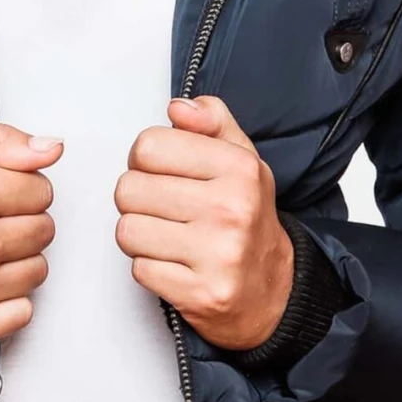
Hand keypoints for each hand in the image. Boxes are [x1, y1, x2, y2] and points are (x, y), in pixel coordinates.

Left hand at [112, 94, 294, 349]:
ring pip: (127, 230)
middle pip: (129, 189)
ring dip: (140, 235)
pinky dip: (150, 267)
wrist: (273, 290)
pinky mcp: (200, 294)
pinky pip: (139, 269)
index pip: (148, 146)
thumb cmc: (247, 219)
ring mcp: (217, 255)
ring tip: (168, 236)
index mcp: (239, 169)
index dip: (145, 160)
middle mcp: (231, 209)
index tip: (162, 172)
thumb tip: (177, 108)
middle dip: (138, 199)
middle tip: (165, 208)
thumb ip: (212, 121)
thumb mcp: (241, 159)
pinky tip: (176, 263)